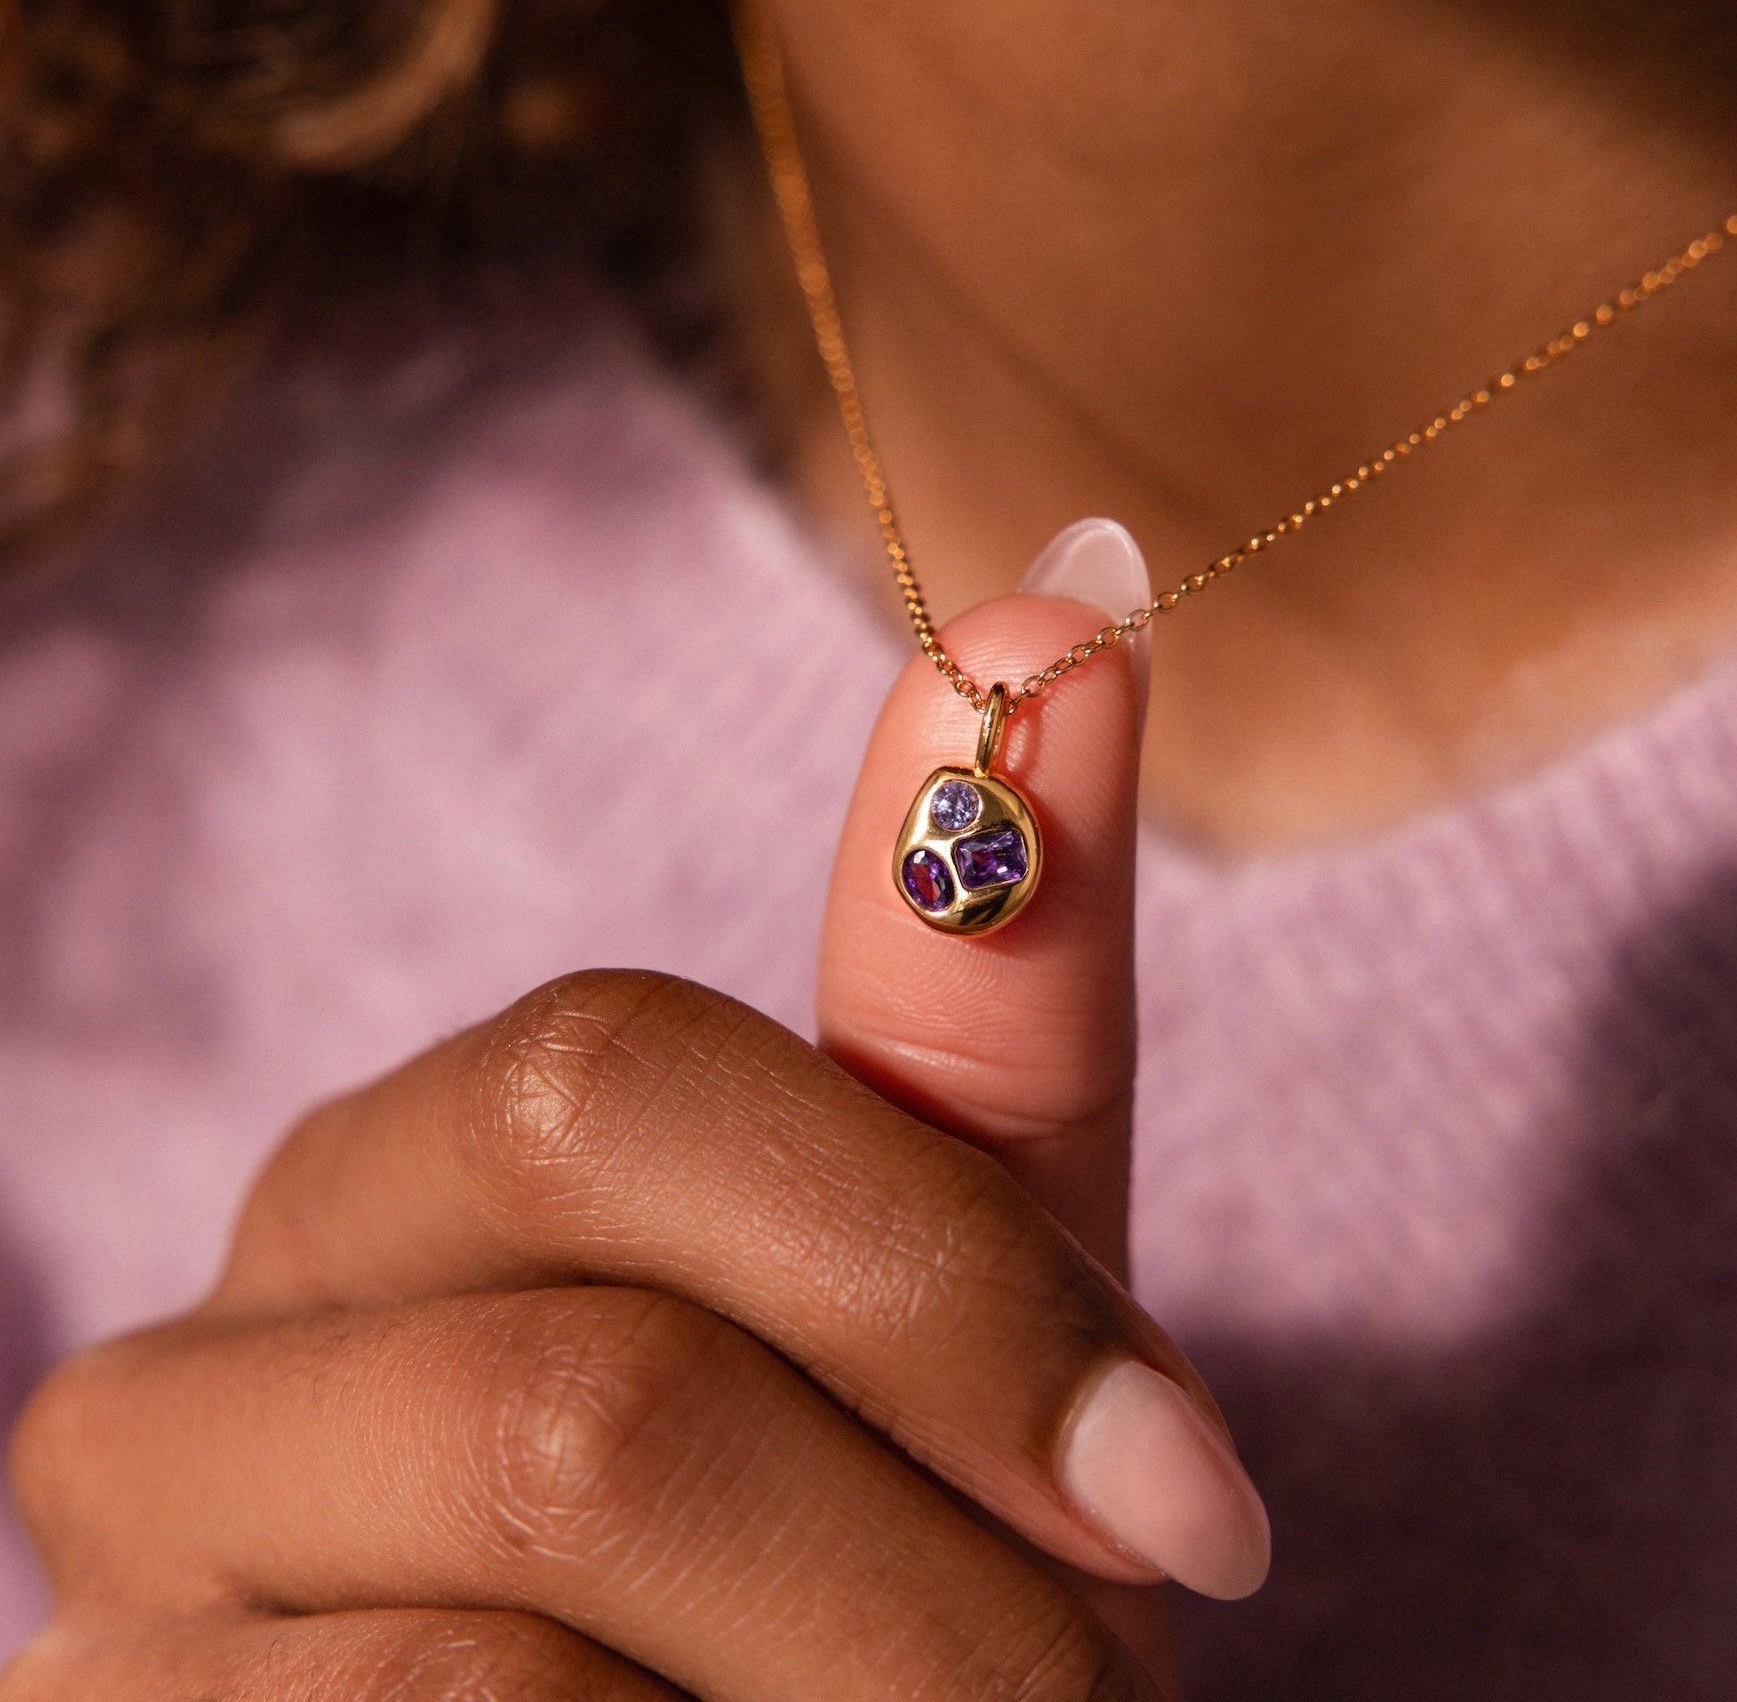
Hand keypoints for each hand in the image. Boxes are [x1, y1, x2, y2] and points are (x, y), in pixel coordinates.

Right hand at [4, 588, 1266, 1699]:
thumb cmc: (875, 1576)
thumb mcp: (954, 1291)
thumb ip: (981, 975)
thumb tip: (1072, 589)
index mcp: (392, 1190)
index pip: (607, 1083)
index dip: (934, 1284)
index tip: (1181, 1483)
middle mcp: (200, 1376)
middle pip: (585, 1394)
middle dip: (920, 1584)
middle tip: (1080, 1689)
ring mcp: (112, 1625)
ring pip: (505, 1664)